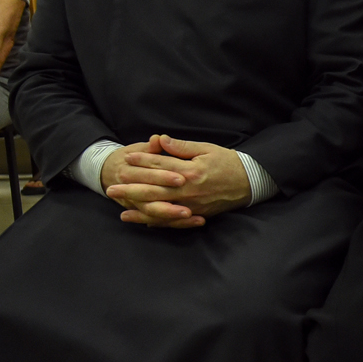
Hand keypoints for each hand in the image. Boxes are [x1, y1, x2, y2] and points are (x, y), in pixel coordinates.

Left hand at [103, 134, 252, 227]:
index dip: (142, 161)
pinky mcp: (196, 214)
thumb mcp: (206, 148)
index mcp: (190, 170)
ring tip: (120, 206)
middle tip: (111, 188)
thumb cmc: (228, 162)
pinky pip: (172, 220)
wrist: (251, 182)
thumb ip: (182, 147)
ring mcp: (192, 205)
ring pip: (160, 207)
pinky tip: (141, 221)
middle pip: (154, 189)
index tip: (125, 158)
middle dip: (131, 188)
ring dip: (138, 207)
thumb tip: (159, 140)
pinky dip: (156, 221)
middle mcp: (189, 189)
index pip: (161, 165)